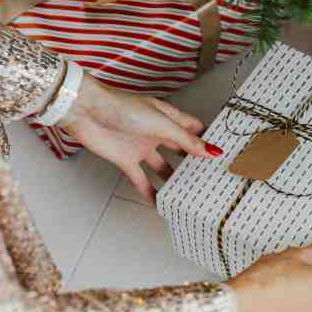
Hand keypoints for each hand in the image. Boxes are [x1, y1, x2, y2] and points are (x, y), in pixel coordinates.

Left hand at [58, 73, 221, 203]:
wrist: (88, 113)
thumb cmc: (121, 107)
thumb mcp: (161, 123)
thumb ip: (185, 140)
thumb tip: (211, 150)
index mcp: (167, 117)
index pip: (193, 128)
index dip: (207, 138)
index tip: (223, 152)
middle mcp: (156, 133)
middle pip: (179, 150)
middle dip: (193, 162)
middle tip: (209, 177)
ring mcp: (141, 147)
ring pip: (162, 167)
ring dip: (173, 180)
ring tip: (188, 194)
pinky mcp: (126, 160)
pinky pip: (141, 180)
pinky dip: (150, 192)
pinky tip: (159, 204)